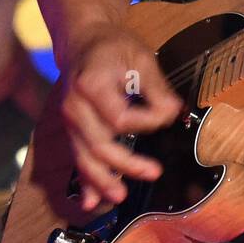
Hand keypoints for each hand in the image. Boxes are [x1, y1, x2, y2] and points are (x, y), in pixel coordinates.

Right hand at [60, 25, 184, 212]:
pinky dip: (85, 181)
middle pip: (99, 145)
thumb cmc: (111, 47)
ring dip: (103, 180)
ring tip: (120, 195)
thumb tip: (174, 112)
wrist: (82, 41)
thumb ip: (156, 87)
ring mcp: (70, 121)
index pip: (120, 118)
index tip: (167, 114)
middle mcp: (75, 107)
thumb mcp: (139, 57)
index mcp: (90, 85)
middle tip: (154, 172)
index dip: (146, 122)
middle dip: (126, 163)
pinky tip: (91, 201)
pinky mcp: (72, 129)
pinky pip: (78, 158)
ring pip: (85, 157)